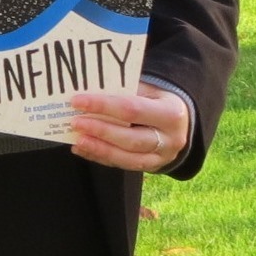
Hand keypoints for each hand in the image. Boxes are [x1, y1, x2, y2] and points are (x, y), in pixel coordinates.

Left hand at [69, 82, 189, 172]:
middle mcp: (171, 139)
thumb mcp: (147, 89)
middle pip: (131, 139)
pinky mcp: (152, 167)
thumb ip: (122, 91)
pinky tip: (83, 149)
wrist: (179, 121)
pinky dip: (101, 158)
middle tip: (75, 123)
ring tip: (78, 140)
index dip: (103, 106)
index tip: (77, 101)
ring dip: (100, 149)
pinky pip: (124, 165)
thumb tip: (86, 91)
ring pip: (129, 158)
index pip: (131, 110)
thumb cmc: (156, 99)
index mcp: (171, 113)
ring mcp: (163, 157)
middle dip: (100, 131)